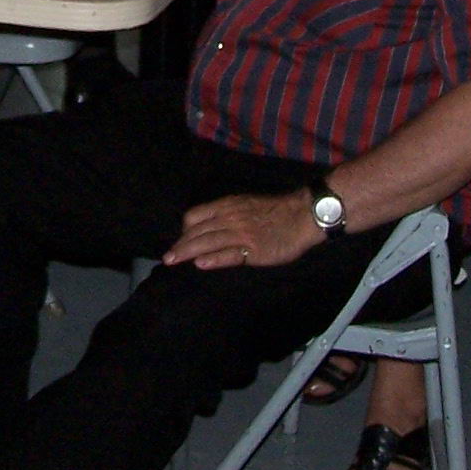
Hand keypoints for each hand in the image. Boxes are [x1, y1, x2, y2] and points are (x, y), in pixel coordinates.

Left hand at [163, 190, 321, 269]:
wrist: (303, 215)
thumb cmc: (276, 211)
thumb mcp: (246, 205)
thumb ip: (227, 214)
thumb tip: (208, 227)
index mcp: (228, 206)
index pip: (196, 216)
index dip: (184, 230)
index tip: (179, 241)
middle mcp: (230, 218)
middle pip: (197, 231)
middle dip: (180, 245)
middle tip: (167, 258)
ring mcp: (241, 234)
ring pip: (207, 242)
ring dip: (187, 252)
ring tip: (174, 261)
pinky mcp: (253, 250)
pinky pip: (228, 255)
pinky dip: (213, 258)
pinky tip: (201, 264)